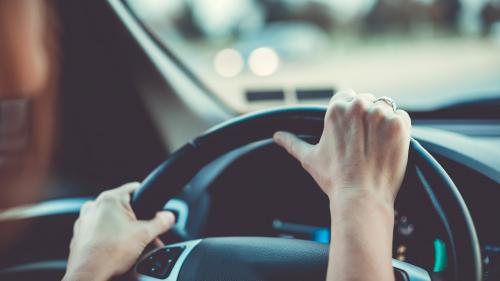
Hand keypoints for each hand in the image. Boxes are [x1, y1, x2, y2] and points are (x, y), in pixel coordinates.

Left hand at [63, 183, 174, 280]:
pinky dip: (110, 239)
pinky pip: (100, 232)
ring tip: (132, 246)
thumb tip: (168, 217)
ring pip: (112, 221)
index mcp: (110, 200)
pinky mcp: (80, 236)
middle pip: (124, 208)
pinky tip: (117, 252)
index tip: (154, 209)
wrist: (88, 276)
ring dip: (124, 231)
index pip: (135, 188)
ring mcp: (85, 221)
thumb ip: (160, 223)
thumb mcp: (144, 235)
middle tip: (146, 236)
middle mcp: (94, 206)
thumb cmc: (108, 254)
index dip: (148, 198)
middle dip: (137, 222)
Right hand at [273, 89, 410, 206]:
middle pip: (366, 101)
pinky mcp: (400, 125)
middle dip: (365, 118)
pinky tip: (388, 146)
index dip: (349, 115)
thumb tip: (277, 136)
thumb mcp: (309, 158)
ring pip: (384, 108)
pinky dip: (398, 129)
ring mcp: (381, 114)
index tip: (351, 132)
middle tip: (362, 143)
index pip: (347, 97)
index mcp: (336, 109)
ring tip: (375, 146)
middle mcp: (359, 106)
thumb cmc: (334, 179)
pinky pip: (402, 117)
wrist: (361, 197)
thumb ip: (292, 142)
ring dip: (382, 122)